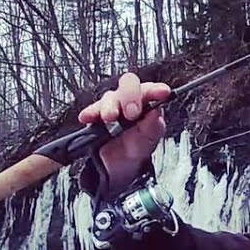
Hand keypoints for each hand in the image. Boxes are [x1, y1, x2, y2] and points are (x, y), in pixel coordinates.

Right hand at [77, 72, 170, 189]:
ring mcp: (112, 105)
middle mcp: (129, 100)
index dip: (155, 89)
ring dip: (109, 106)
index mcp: (147, 103)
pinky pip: (92, 109)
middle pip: (128, 84)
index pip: (151, 90)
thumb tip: (156, 112)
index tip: (162, 92)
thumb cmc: (137, 147)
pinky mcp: (96, 115)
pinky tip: (87, 117)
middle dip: (130, 96)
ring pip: (109, 96)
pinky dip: (90, 112)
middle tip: (132, 113)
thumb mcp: (149, 141)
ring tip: (110, 117)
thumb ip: (153, 126)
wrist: (118, 165)